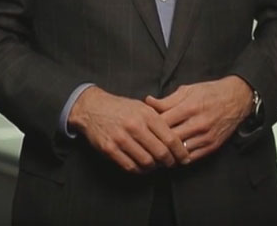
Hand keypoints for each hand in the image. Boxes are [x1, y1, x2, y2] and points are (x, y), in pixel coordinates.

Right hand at [68, 86, 190, 172]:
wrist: (92, 108)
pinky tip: (142, 166)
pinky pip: (130, 166)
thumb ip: (159, 120)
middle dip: (169, 162)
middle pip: (160, 152)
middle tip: (171, 164)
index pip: (170, 138)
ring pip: (146, 162)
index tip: (184, 158)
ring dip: (154, 167)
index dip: (180, 152)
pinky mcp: (109, 149)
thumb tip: (177, 139)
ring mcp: (121, 138)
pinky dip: (140, 170)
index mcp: (146, 115)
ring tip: (156, 165)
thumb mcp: (142, 106)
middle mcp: (134, 126)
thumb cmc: (120, 108)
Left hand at [145, 76, 252, 162]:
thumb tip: (147, 102)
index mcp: (190, 107)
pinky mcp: (212, 146)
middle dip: (156, 141)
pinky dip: (179, 158)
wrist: (237, 99)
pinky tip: (171, 155)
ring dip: (167, 153)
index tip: (143, 128)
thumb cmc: (209, 92)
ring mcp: (206, 137)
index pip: (163, 122)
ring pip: (179, 151)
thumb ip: (167, 100)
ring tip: (156, 151)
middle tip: (145, 143)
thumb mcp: (187, 90)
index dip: (150, 126)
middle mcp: (198, 124)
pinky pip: (191, 157)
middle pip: (169, 139)